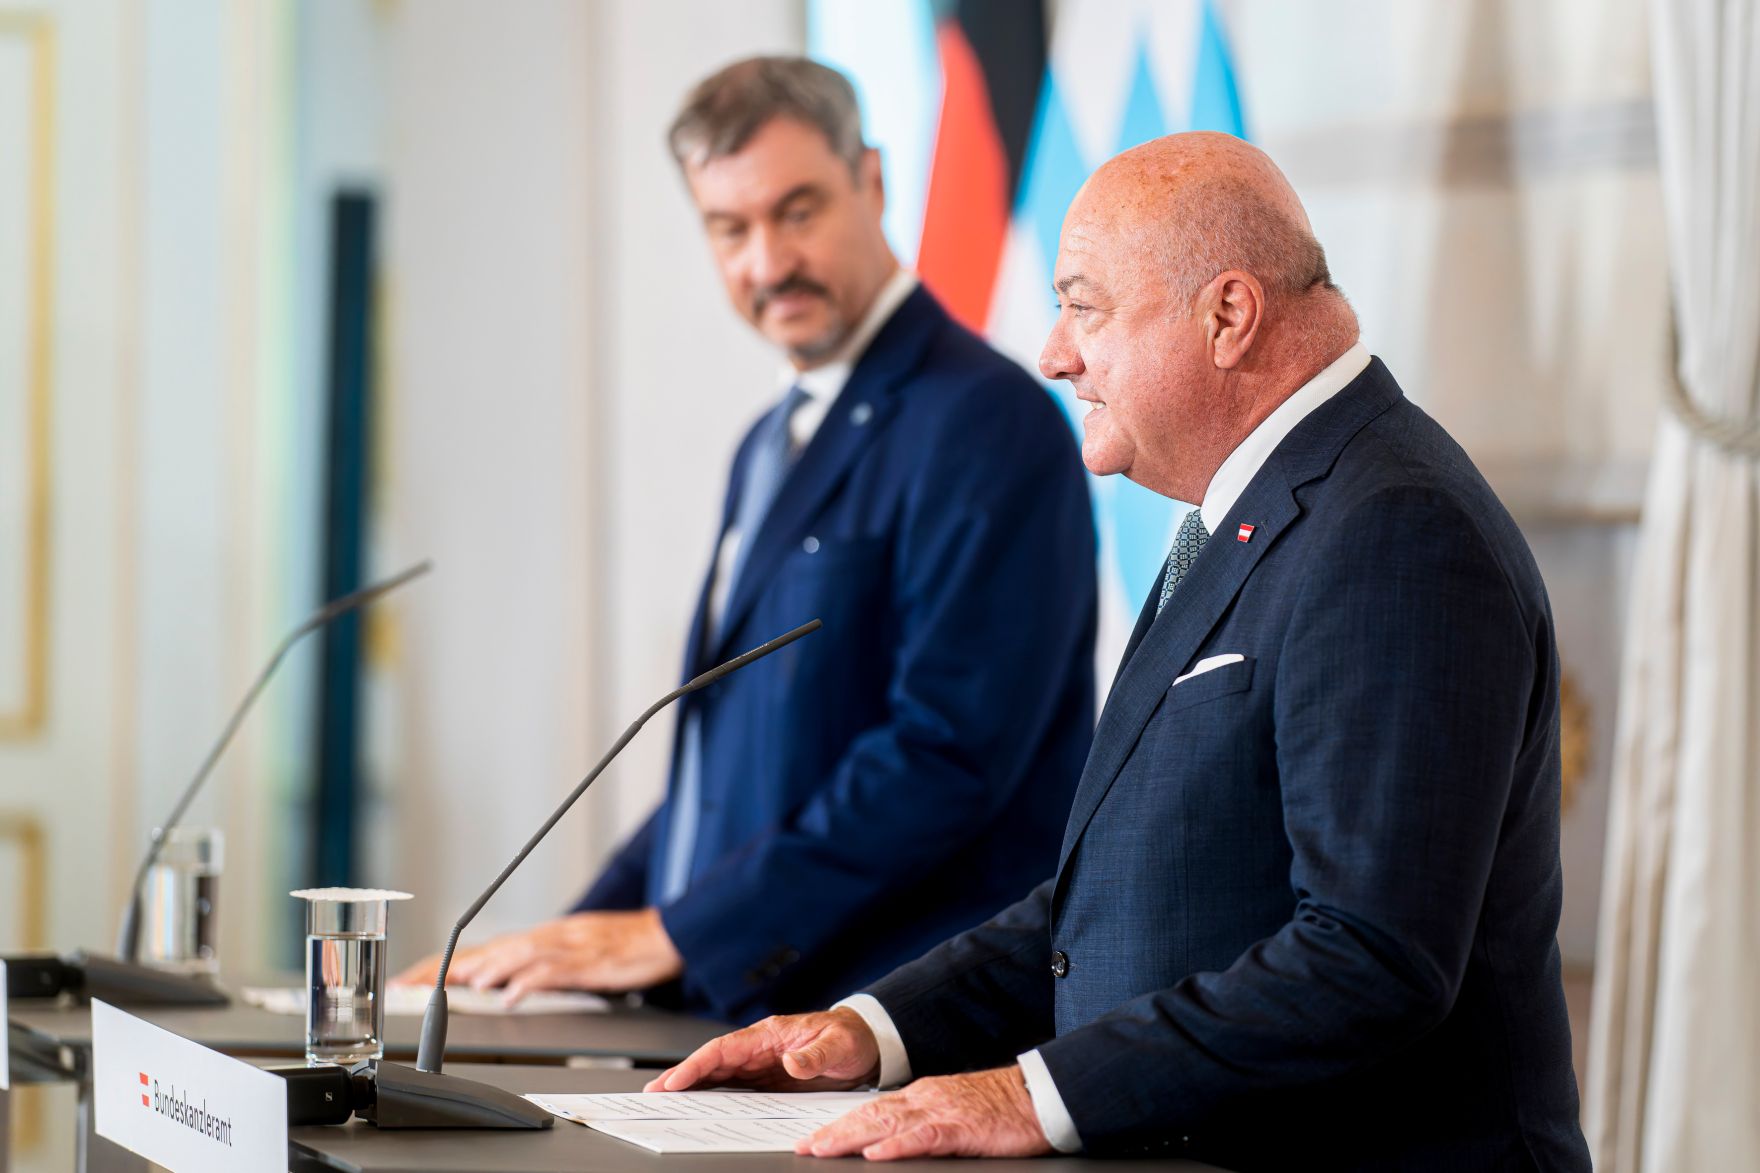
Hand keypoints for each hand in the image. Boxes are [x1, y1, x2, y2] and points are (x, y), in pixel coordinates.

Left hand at [389, 909, 682, 1001]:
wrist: (664, 936)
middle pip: (491, 949)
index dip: (446, 963)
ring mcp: (568, 947)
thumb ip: (541, 966)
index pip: (485, 948)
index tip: (412, 979)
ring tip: (462, 985)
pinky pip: (553, 972)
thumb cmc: (623, 947)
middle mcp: (548, 937)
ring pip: (518, 955)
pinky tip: (512, 995)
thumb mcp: (574, 955)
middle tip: (415, 982)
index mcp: (542, 938)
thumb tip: (508, 983)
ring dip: (488, 969)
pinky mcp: (587, 962)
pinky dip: (529, 982)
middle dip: (450, 966)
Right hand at [644, 1008, 880, 1092]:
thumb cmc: (850, 1038)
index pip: (724, 1049)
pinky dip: (714, 1095)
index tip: (676, 1079)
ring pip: (719, 1075)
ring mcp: (761, 1063)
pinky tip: (700, 1106)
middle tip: (654, 1092)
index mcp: (769, 1034)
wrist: (866, 1043)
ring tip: (666, 1100)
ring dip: (693, 1087)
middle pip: (713, 1062)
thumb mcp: (837, 1047)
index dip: (697, 1063)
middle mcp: (760, 1047)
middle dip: (682, 1075)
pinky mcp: (767, 1077)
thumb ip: (814, 1056)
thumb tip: (791, 1062)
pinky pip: (735, 1087)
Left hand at [798, 1066, 1051, 1159]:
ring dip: (851, 1137)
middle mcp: (924, 1098)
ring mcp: (941, 1111)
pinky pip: (923, 1137)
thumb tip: (891, 1145)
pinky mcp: (961, 1127)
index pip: (871, 1111)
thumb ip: (924, 1125)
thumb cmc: (1001, 1110)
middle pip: (869, 1116)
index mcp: (922, 1096)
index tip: (814, 1139)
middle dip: (833, 1132)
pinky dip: (897, 1146)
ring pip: (886, 1123)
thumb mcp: (954, 1113)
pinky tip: (877, 1155)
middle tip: (804, 1147)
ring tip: (824, 1148)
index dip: (839, 1126)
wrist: (1037, 1098)